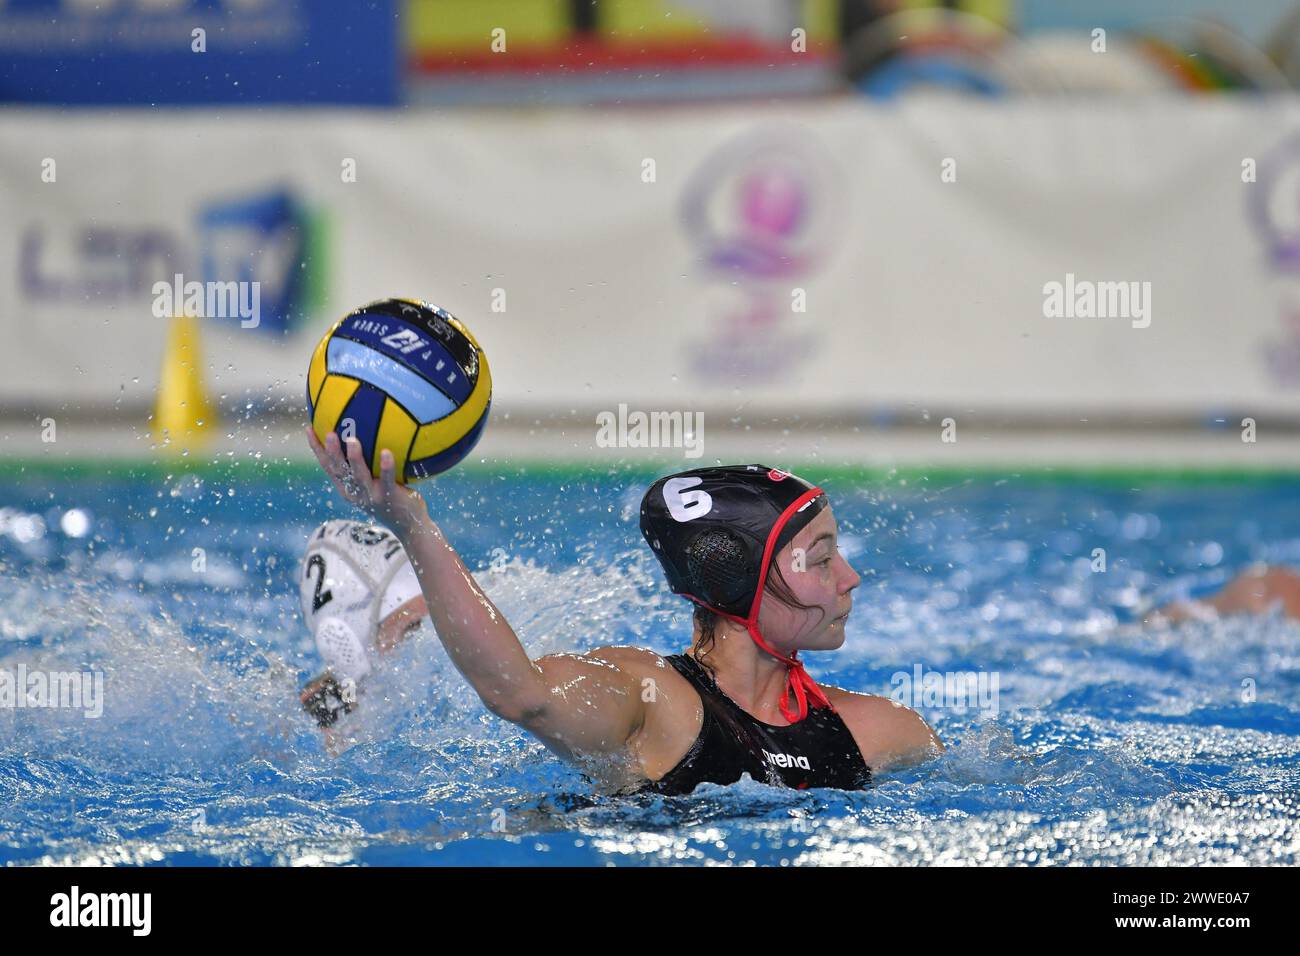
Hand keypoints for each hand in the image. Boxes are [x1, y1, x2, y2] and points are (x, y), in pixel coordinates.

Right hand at [306, 425, 427, 534]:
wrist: (408, 525)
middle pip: (339, 471)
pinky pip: (387, 479)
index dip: (317, 449)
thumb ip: (366, 464)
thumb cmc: (390, 497)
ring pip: (359, 476)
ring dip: (354, 458)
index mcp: (347, 488)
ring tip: (352, 440)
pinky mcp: (389, 497)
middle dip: (331, 452)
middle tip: (329, 433)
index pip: (328, 467)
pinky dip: (386, 466)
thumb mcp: (373, 482)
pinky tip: (387, 452)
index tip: (309, 429)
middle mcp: (356, 493)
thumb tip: (366, 433)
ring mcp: (371, 496)